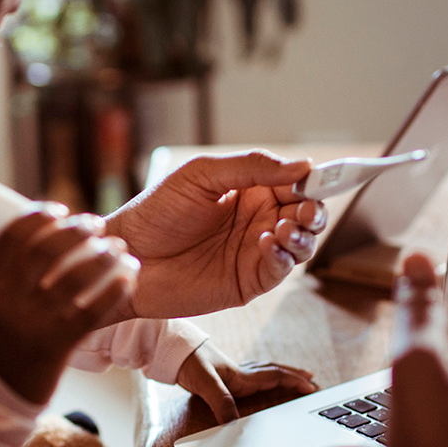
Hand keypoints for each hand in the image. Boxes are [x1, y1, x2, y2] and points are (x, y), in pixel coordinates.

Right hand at [0, 208, 138, 403]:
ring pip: (72, 278)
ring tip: (118, 248)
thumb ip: (9, 276)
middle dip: (74, 231)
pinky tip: (129, 278)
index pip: (12, 237)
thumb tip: (35, 239)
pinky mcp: (58, 346)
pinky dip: (114, 291)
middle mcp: (9, 301)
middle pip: (45, 251)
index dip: (38, 217)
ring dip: (101, 257)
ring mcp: (33, 324)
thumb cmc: (0, 346)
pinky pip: (92, 312)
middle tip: (96, 224)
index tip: (60, 209)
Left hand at [105, 149, 325, 319]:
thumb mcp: (202, 176)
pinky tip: (267, 243)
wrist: (129, 256)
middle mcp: (258, 220)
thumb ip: (251, 167)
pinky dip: (283, 257)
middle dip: (314, 210)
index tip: (318, 177)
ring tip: (284, 228)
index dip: (311, 180)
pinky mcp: (248, 281)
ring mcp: (255, 252)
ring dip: (303, 235)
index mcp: (250, 191)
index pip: (294, 183)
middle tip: (305, 209)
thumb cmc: (157, 212)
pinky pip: (280, 269)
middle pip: (306, 215)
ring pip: (301, 244)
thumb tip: (302, 165)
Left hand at [175, 341, 316, 423]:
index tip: (311, 386)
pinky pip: (253, 374)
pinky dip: (264, 376)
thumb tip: (233, 426)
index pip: (274, 376)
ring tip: (296, 377)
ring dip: (282, 374)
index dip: (294, 381)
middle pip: (275, 372)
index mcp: (242, 375)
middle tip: (313, 381)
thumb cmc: (188, 362)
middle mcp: (241, 372)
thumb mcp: (204, 383)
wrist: (172, 351)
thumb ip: (220, 403)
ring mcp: (233, 372)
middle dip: (295, 376)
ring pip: (265, 371)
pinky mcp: (224, 375)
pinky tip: (261, 380)